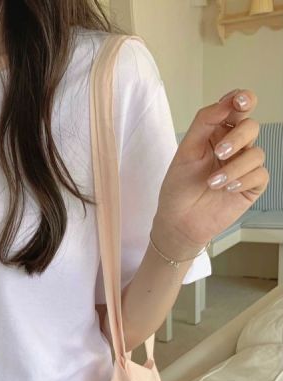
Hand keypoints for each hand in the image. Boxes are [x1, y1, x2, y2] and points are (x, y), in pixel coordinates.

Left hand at [153, 88, 268, 253]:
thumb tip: (225, 101)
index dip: (243, 100)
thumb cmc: (178, 188)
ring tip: (213, 183)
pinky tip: (227, 189)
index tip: (240, 101)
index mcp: (217, 133)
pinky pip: (260, 174)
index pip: (236, 109)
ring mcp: (244, 166)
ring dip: (234, 167)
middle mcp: (233, 147)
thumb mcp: (186, 151)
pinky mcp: (251, 186)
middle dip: (237, 137)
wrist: (178, 222)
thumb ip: (204, 122)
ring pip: (256, 153)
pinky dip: (243, 180)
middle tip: (219, 153)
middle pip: (250, 127)